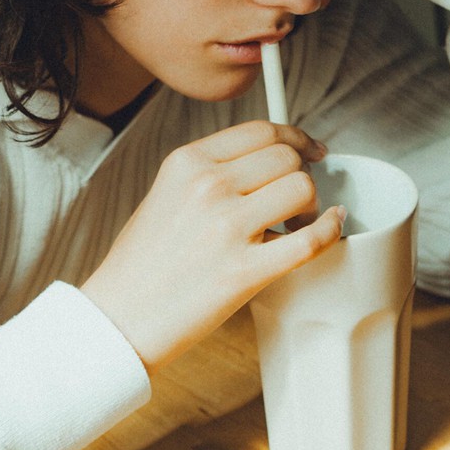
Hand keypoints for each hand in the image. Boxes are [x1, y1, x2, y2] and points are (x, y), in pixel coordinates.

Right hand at [79, 120, 344, 371]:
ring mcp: (227, 227)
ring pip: (302, 189)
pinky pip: (310, 240)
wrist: (118, 318)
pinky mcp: (244, 271)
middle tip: (297, 198)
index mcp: (187, 162)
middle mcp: (208, 186)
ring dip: (311, 205)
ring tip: (296, 223)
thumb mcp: (165, 194)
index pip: (260, 131)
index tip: (307, 148)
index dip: (295, 137)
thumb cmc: (141, 264)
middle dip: (301, 173)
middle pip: (286, 157)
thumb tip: (265, 164)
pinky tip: (332, 227)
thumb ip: (209, 173)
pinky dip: (330, 231)